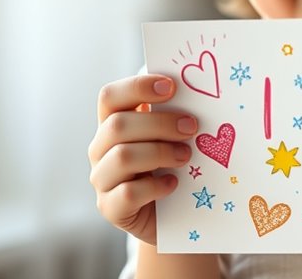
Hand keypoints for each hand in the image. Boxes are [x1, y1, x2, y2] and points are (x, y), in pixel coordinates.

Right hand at [87, 75, 197, 244]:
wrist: (169, 213)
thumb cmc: (171, 164)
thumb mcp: (170, 137)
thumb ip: (174, 115)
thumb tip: (201, 93)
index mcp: (112, 123)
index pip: (110, 96)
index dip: (137, 87)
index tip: (171, 87)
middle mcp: (100, 149)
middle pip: (118, 125)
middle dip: (159, 123)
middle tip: (191, 127)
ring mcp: (102, 179)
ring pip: (122, 157)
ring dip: (160, 153)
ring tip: (186, 156)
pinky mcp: (110, 208)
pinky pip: (128, 193)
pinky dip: (155, 187)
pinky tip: (173, 184)